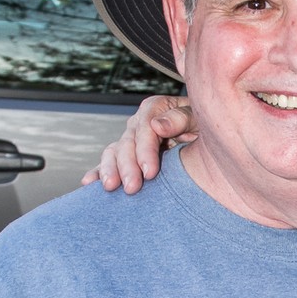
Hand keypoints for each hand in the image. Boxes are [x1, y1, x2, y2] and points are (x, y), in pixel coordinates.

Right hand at [81, 95, 195, 193]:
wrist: (207, 136)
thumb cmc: (206, 126)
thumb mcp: (200, 118)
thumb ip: (181, 118)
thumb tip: (157, 125)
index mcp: (155, 109)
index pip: (145, 128)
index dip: (145, 151)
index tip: (150, 173)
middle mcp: (139, 123)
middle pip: (126, 143)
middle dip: (127, 167)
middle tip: (132, 188)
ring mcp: (131, 139)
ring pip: (113, 152)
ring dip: (109, 170)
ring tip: (109, 187)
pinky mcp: (126, 155)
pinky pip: (108, 163)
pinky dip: (98, 172)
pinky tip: (89, 184)